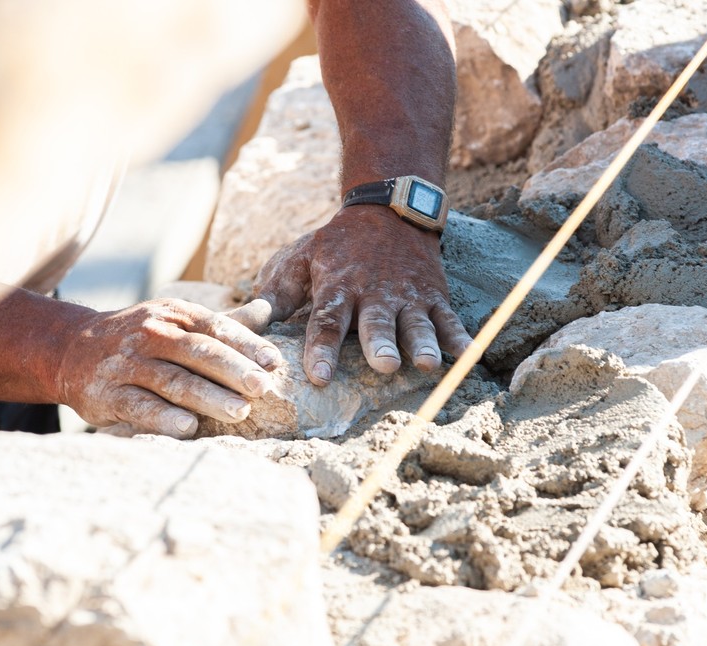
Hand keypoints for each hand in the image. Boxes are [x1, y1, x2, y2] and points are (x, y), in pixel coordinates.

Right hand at [55, 298, 281, 437]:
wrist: (71, 349)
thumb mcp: (177, 321)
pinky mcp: (107, 394)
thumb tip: (267, 310)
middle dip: (233, 370)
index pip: (217, 327)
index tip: (273, 363)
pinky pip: (139, 406)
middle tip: (263, 388)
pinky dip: (164, 417)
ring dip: (208, 397)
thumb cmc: (142, 339)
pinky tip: (188, 428)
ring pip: (173, 381)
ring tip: (240, 412)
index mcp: (175, 315)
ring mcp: (127, 364)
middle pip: (198, 353)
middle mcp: (151, 334)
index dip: (247, 344)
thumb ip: (222, 323)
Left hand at [254, 205, 471, 385]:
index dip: (322, 350)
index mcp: (338, 287)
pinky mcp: (433, 295)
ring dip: (421, 342)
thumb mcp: (302, 258)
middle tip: (383, 365)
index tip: (318, 377)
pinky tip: (466, 355)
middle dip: (380, 344)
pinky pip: (448, 318)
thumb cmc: (337, 244)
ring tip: (426, 364)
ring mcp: (407, 295)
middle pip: (376, 323)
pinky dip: (459, 336)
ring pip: (415, 322)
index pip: (326, 322)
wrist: (389, 208)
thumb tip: (240, 324)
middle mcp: (374, 294)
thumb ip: (276, 293)